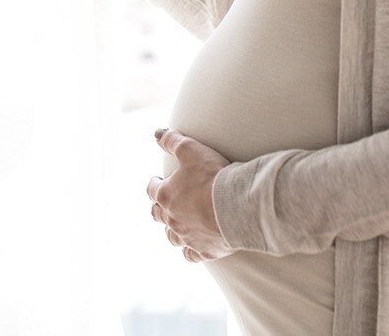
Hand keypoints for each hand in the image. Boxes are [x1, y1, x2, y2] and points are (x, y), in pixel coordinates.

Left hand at [146, 128, 236, 262]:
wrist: (236, 206)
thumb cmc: (213, 176)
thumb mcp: (191, 149)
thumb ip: (172, 140)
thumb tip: (156, 132)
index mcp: (165, 196)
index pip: (152, 189)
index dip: (155, 183)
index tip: (158, 180)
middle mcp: (172, 219)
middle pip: (157, 215)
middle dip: (159, 208)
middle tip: (165, 202)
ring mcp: (187, 237)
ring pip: (172, 237)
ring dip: (172, 230)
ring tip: (178, 224)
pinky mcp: (204, 250)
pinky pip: (191, 255)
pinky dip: (190, 250)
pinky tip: (194, 247)